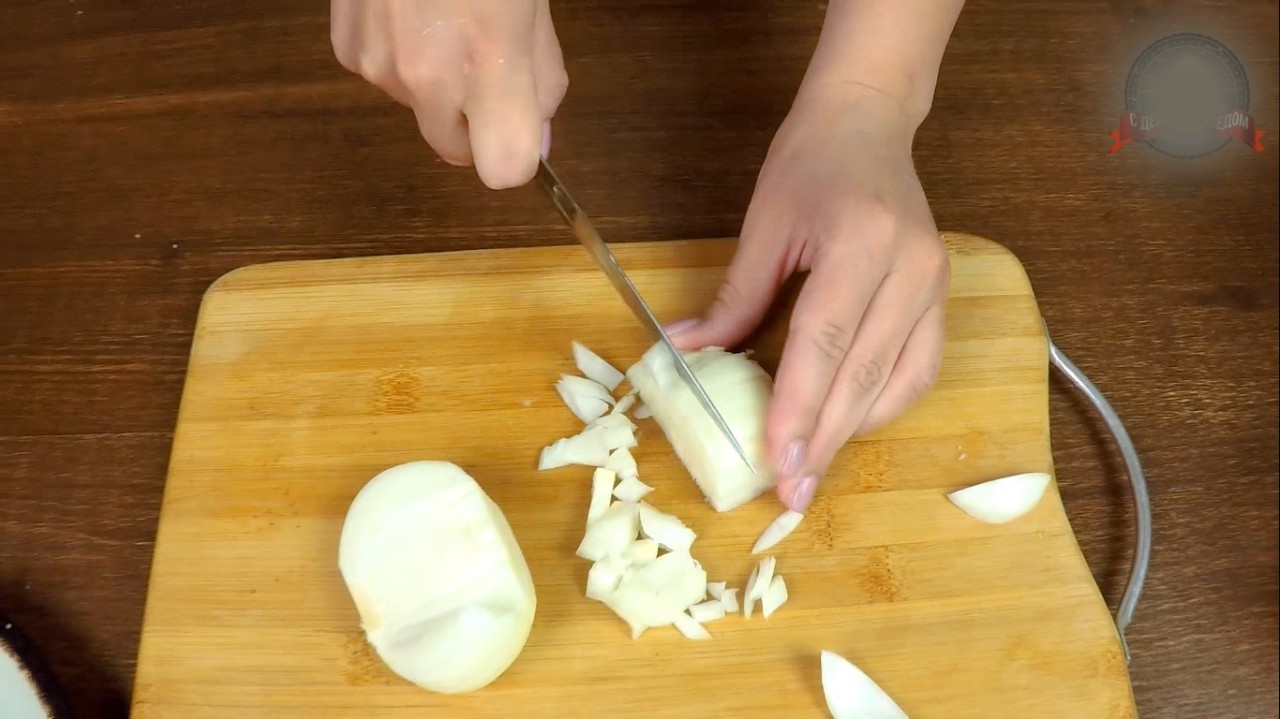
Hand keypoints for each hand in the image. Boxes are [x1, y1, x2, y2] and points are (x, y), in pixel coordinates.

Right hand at [330, 0, 568, 188]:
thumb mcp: (533, 11)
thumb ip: (541, 84)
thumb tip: (536, 144)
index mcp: (489, 68)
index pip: (503, 172)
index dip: (515, 159)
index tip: (520, 136)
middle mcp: (428, 80)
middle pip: (456, 153)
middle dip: (475, 127)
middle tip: (485, 72)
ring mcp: (379, 68)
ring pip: (419, 110)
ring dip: (435, 85)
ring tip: (443, 20)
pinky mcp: (347, 51)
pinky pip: (383, 78)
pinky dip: (399, 57)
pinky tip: (406, 11)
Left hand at [670, 85, 949, 511]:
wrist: (868, 123)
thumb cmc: (809, 164)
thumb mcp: (763, 225)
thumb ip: (735, 297)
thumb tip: (688, 354)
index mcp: (861, 242)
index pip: (825, 342)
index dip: (798, 407)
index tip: (776, 461)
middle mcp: (910, 267)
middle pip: (864, 374)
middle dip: (824, 440)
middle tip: (793, 492)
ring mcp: (934, 284)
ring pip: (898, 381)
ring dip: (853, 431)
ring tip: (813, 468)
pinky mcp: (942, 295)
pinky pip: (920, 368)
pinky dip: (883, 404)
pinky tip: (848, 425)